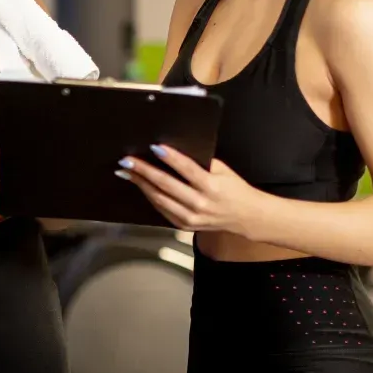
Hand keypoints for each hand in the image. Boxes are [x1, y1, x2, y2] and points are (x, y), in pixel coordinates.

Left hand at [116, 144, 258, 233]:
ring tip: (126, 172)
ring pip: (159, 199)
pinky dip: (149, 196)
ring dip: (140, 184)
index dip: (170, 157)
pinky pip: (161, 209)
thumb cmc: (235, 190)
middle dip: (143, 171)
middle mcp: (200, 204)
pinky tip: (140, 186)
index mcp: (212, 187)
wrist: (246, 217)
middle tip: (127, 161)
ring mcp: (191, 217)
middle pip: (166, 185)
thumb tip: (174, 150)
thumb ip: (202, 162)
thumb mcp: (224, 171)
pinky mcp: (184, 226)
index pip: (187, 169)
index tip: (154, 147)